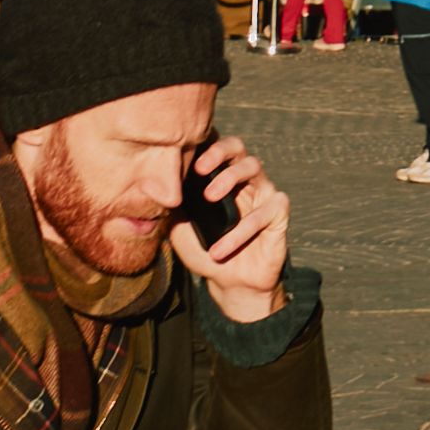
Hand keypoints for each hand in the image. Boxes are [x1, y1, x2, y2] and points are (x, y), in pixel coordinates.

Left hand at [173, 138, 291, 319]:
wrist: (230, 284)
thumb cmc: (205, 251)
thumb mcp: (180, 228)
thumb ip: (171, 207)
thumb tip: (151, 187)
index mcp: (223, 178)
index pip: (217, 149)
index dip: (206, 146)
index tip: (187, 158)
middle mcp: (245, 180)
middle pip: (239, 148)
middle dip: (219, 152)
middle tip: (200, 169)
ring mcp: (264, 194)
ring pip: (255, 167)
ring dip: (230, 178)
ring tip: (209, 198)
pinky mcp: (278, 216)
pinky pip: (265, 212)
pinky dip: (240, 231)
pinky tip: (220, 249)